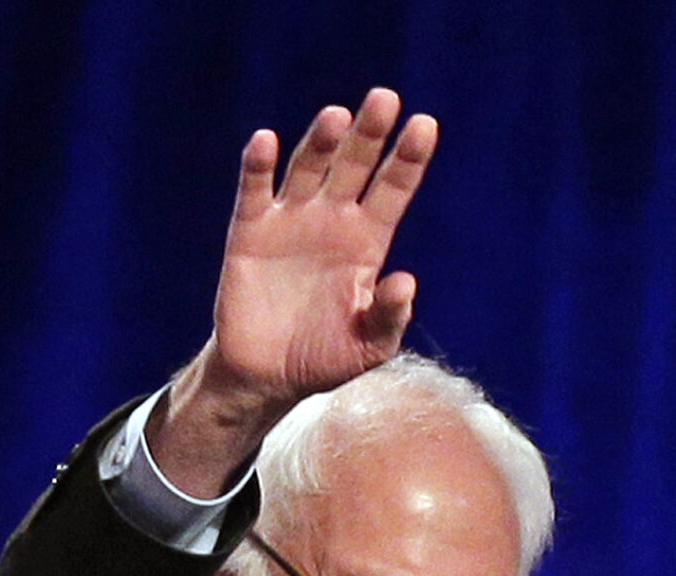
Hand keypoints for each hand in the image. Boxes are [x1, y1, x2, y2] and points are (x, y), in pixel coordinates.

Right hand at [148, 89, 437, 493]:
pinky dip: (259, 166)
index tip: (425, 125)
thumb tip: (405, 282)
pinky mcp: (250, 232)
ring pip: (308, 169)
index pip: (393, 190)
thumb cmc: (325, 358)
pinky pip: (255, 192)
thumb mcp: (368, 347)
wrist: (266, 377)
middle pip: (354, 166)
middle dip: (369, 134)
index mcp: (367, 241)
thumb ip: (389, 316)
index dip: (408, 159)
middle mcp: (332, 220)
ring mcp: (291, 221)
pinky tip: (266, 142)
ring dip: (320, 142)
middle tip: (385, 98)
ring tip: (336, 117)